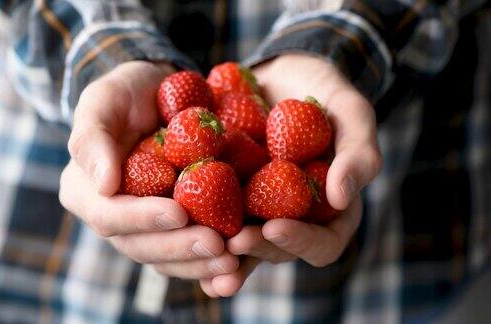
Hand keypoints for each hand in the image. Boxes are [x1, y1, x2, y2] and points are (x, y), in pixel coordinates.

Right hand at [59, 61, 238, 279]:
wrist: (159, 96)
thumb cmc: (126, 93)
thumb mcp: (103, 100)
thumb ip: (92, 138)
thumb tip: (104, 185)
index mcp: (86, 193)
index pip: (109, 216)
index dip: (143, 219)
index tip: (179, 212)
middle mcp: (114, 219)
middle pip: (142, 246)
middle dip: (179, 248)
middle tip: (217, 245)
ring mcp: (145, 228)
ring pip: (168, 258)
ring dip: (200, 263)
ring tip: (233, 261)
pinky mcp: (174, 228)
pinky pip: (190, 253)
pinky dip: (211, 261)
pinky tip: (239, 263)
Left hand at [199, 54, 382, 296]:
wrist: (281, 75)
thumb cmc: (326, 93)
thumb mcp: (351, 114)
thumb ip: (358, 153)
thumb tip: (341, 198)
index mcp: (329, 212)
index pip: (322, 244)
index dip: (300, 242)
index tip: (274, 228)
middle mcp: (292, 218)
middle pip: (276, 250)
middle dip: (254, 249)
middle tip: (231, 241)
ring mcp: (258, 209)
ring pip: (241, 243)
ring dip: (221, 255)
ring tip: (199, 248)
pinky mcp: (227, 194)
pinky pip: (212, 215)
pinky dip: (194, 224)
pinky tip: (172, 226)